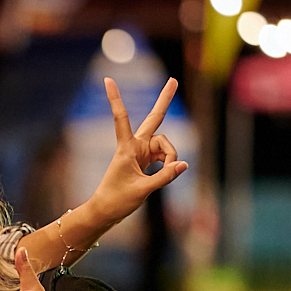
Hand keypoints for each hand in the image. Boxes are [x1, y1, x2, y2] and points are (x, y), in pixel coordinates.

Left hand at [85, 77, 187, 223]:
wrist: (106, 211)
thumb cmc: (117, 200)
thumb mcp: (143, 190)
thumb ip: (165, 177)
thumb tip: (184, 164)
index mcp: (126, 148)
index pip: (121, 118)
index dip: (115, 98)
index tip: (107, 78)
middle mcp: (135, 146)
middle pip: (154, 119)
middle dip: (165, 100)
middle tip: (174, 80)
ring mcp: (141, 152)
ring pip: (166, 146)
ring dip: (171, 157)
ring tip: (171, 172)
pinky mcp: (146, 160)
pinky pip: (165, 156)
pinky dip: (170, 164)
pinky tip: (171, 171)